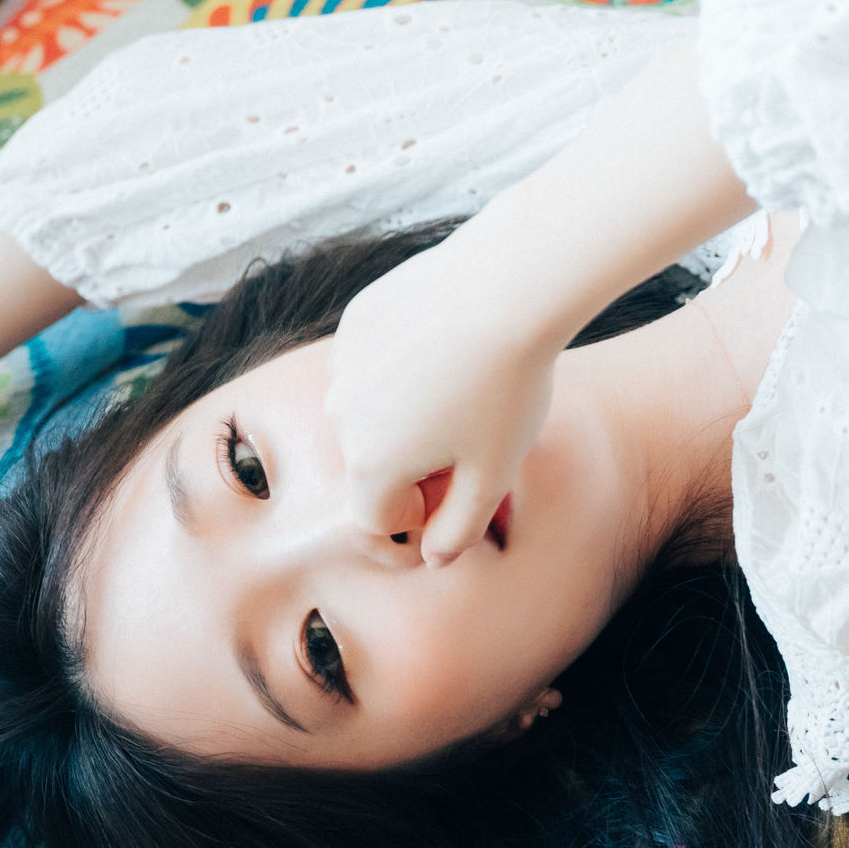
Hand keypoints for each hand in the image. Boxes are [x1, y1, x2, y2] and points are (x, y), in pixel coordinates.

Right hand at [327, 235, 564, 565]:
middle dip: (410, 465)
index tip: (459, 483)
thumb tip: (434, 560)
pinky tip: (446, 346)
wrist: (508, 287)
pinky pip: (369, 360)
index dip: (422, 512)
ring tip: (460, 387)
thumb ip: (460, 530)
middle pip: (370, 465)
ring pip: (367, 411)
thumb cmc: (507, 387)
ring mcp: (342, 361)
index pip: (378, 519)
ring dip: (403, 415)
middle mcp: (340, 415)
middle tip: (468, 436)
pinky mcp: (356, 317)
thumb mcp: (494, 474)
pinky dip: (399, 365)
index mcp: (370, 464)